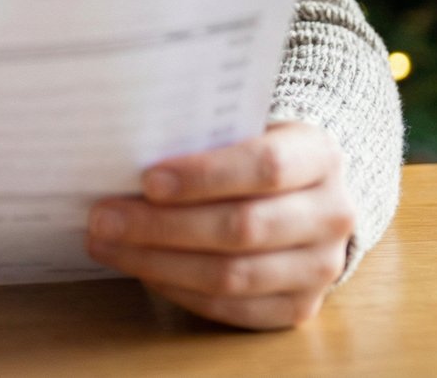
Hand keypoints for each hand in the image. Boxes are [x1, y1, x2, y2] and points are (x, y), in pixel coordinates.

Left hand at [85, 121, 355, 329]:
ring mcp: (321, 267)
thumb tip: (123, 156)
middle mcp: (332, 214)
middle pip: (242, 227)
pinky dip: (180, 291)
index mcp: (320, 155)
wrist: (307, 191)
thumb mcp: (241, 126)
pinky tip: (142, 269)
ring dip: (159, 263)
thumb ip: (199, 135)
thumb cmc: (253, 149)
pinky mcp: (300, 306)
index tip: (147, 179)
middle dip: (162, 225)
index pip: (265, 166)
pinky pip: (232, 309)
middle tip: (104, 217)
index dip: (204, 176)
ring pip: (233, 276)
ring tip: (108, 244)